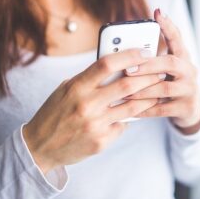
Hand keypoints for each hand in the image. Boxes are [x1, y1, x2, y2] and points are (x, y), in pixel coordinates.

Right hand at [23, 48, 161, 174]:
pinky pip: (123, 125)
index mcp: (76, 87)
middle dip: (148, 76)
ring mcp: (95, 124)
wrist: (40, 147)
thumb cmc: (55, 112)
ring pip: (132, 107)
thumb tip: (117, 67)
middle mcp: (87, 104)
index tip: (144, 51)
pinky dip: (130, 118)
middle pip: (126, 85)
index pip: (107, 64)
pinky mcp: (101, 141)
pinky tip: (134, 114)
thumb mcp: (66, 89)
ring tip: (157, 91)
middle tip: (159, 71)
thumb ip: (89, 79)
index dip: (129, 55)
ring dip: (148, 98)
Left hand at [124, 9, 199, 133]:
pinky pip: (162, 109)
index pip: (177, 38)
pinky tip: (131, 110)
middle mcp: (189, 71)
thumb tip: (124, 51)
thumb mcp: (166, 70)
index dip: (168, 26)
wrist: (189, 109)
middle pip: (171, 63)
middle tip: (128, 68)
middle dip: (148, 65)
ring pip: (165, 88)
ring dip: (142, 89)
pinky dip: (145, 109)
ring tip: (124, 91)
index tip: (157, 12)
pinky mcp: (186, 107)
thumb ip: (152, 60)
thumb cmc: (170, 83)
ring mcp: (189, 89)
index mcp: (183, 58)